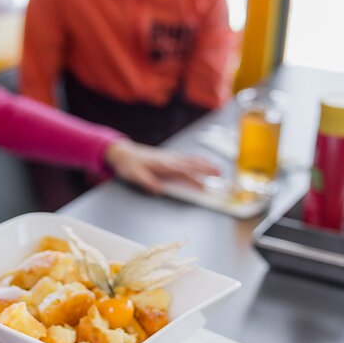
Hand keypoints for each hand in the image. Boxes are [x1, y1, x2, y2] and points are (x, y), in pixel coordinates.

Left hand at [105, 140, 219, 193]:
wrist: (123, 152)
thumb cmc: (128, 165)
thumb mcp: (135, 176)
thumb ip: (148, 182)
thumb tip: (160, 190)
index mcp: (163, 165)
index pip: (183, 173)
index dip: (195, 179)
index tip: (206, 186)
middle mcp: (169, 160)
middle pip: (191, 165)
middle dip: (206, 169)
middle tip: (220, 175)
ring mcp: (170, 157)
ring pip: (191, 160)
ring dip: (204, 164)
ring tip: (217, 169)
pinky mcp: (168, 157)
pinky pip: (186, 158)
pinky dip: (196, 159)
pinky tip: (202, 161)